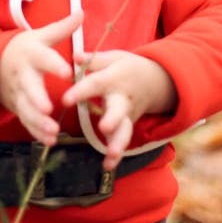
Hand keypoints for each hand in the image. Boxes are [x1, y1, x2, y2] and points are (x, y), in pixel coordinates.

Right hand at [0, 10, 82, 145]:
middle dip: (37, 99)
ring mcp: (19, 93)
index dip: (55, 65)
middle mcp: (24, 75)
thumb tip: (82, 12)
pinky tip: (50, 141)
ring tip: (53, 132)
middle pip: (29, 88)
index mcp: (32, 54)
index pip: (44, 58)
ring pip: (26, 110)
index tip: (68, 72)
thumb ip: (62, 28)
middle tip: (48, 109)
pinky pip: (26, 121)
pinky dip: (36, 132)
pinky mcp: (18, 107)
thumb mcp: (40, 35)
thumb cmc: (24, 48)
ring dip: (38, 122)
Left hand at [62, 50, 175, 169]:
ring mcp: (127, 114)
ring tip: (111, 154)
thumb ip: (94, 60)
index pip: (96, 84)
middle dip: (112, 120)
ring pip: (124, 130)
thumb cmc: (127, 67)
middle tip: (104, 128)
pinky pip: (123, 141)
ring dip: (118, 143)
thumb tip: (74, 56)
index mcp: (115, 78)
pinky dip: (117, 156)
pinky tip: (107, 166)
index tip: (65, 100)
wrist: (156, 81)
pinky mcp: (127, 126)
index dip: (81, 91)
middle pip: (118, 110)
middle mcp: (122, 98)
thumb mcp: (114, 57)